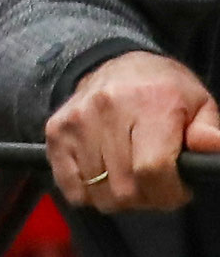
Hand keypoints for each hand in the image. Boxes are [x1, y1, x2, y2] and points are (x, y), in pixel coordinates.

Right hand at [48, 50, 219, 210]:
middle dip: (146, 198)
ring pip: (97, 191)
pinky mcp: (56, 129)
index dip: (168, 193)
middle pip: (124, 187)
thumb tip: (211, 145)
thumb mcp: (199, 104)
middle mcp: (106, 108)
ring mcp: (77, 120)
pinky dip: (87, 192)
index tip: (178, 190)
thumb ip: (209, 131)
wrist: (117, 63)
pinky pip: (69, 184)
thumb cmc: (165, 91)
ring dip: (118, 196)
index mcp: (149, 104)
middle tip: (156, 184)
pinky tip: (103, 178)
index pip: (152, 170)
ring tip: (131, 178)